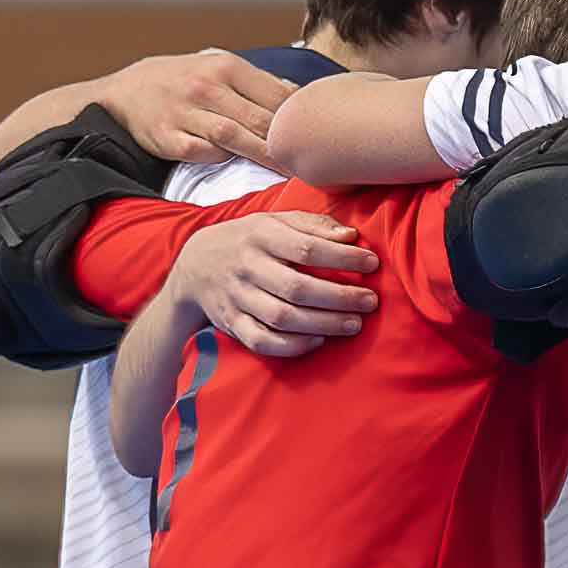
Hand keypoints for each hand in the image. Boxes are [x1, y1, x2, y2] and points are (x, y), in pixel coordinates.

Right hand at [91, 49, 299, 174]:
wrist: (122, 93)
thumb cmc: (181, 81)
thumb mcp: (217, 67)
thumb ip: (257, 82)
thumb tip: (299, 95)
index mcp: (226, 66)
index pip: (277, 95)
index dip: (300, 119)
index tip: (320, 137)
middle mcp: (205, 87)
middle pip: (260, 118)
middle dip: (287, 142)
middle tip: (312, 162)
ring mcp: (185, 112)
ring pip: (235, 137)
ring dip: (264, 155)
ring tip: (290, 171)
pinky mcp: (168, 138)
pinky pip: (203, 153)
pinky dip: (222, 159)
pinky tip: (236, 163)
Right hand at [174, 210, 375, 358]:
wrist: (195, 265)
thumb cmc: (250, 241)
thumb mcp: (275, 221)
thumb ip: (313, 225)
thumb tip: (351, 235)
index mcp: (260, 236)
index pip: (306, 248)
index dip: (343, 258)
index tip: (372, 263)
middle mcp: (246, 267)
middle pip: (297, 288)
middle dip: (340, 297)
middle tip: (371, 301)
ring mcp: (236, 297)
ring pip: (283, 317)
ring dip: (324, 324)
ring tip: (354, 323)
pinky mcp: (232, 323)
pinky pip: (262, 341)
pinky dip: (292, 345)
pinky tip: (319, 340)